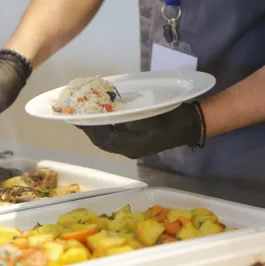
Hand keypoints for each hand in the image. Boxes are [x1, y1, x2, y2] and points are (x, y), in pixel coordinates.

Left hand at [79, 102, 205, 158]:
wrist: (190, 126)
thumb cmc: (172, 118)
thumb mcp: (151, 116)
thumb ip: (130, 120)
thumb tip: (110, 118)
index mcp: (132, 146)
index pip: (103, 139)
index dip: (89, 128)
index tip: (76, 117)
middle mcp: (130, 150)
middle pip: (102, 142)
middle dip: (88, 129)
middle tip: (74, 115)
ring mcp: (133, 148)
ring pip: (107, 141)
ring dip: (95, 129)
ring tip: (84, 116)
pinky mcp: (136, 143)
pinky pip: (114, 138)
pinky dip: (105, 129)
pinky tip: (101, 118)